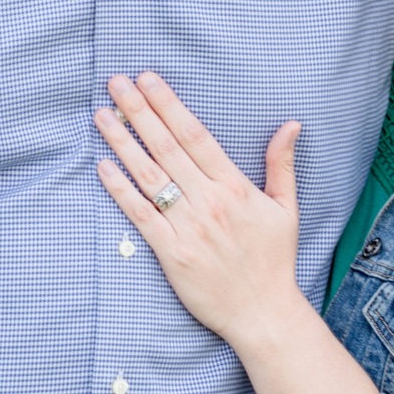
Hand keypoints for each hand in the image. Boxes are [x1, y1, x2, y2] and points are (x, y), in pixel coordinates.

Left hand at [95, 71, 302, 349]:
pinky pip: (140, 215)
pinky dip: (120, 189)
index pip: (195, 135)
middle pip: (166, 147)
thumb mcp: (286, 208)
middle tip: (116, 83)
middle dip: (139, 111)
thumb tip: (290, 124)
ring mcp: (187, 227)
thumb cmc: (275, 261)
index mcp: (234, 186)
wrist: (263, 313)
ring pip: (148, 176)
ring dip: (122, 142)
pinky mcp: (170, 253)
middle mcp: (208, 201)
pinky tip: (103, 166)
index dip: (169, 105)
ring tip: (102, 115)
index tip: (148, 80)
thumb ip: (282, 164)